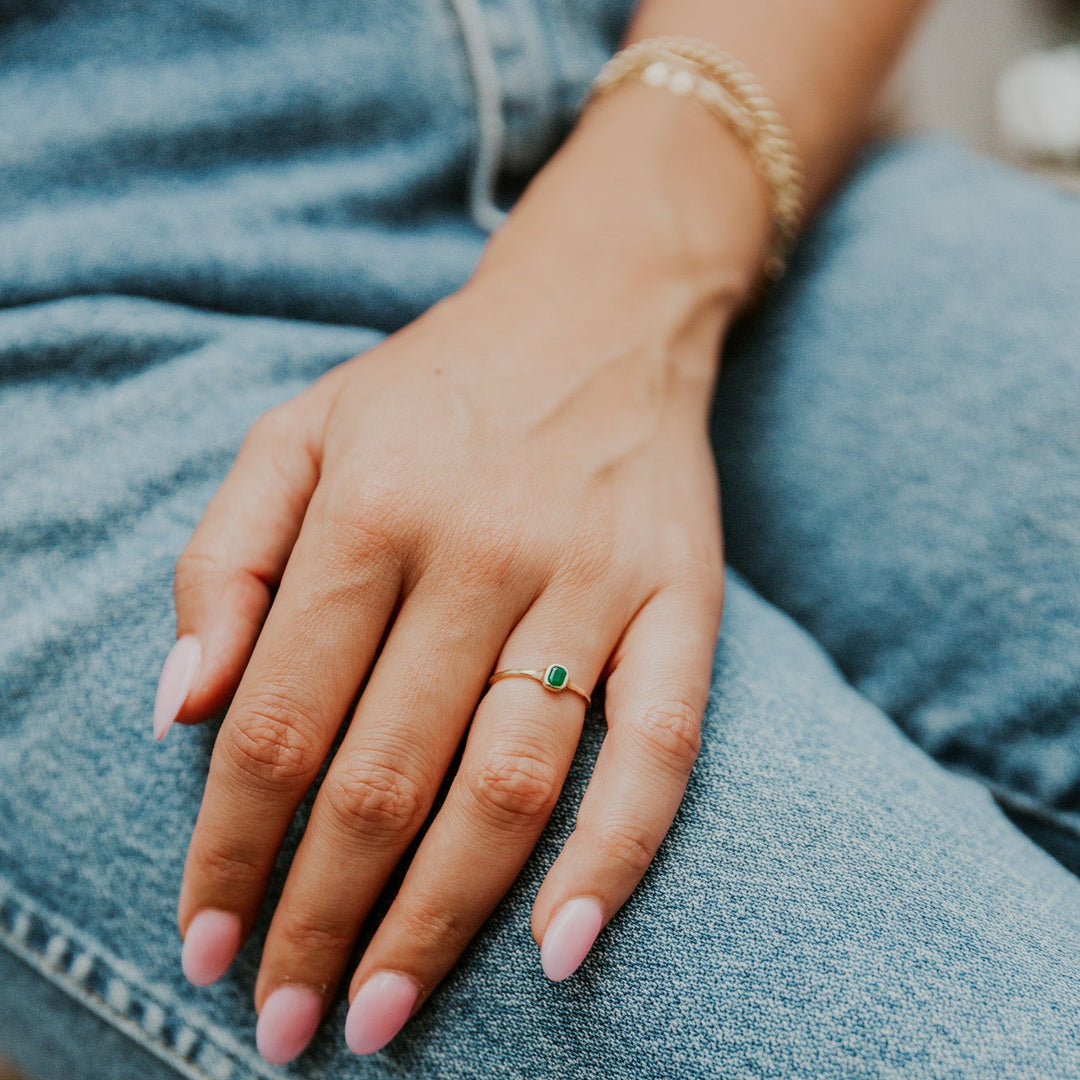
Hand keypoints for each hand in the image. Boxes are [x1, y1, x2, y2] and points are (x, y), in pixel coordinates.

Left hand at [157, 225, 728, 1063]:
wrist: (597, 320)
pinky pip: (659, 749)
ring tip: (380, 1015)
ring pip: (508, 783)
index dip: (229, 850)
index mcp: (371, 508)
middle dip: (318, 917)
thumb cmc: (432, 392)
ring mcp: (592, 582)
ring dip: (439, 919)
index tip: (204, 946)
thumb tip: (177, 709)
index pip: (274, 720)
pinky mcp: (682, 603)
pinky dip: (616, 856)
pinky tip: (565, 950)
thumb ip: (222, 559)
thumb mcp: (297, 433)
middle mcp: (481, 550)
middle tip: (279, 1025)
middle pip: (382, 775)